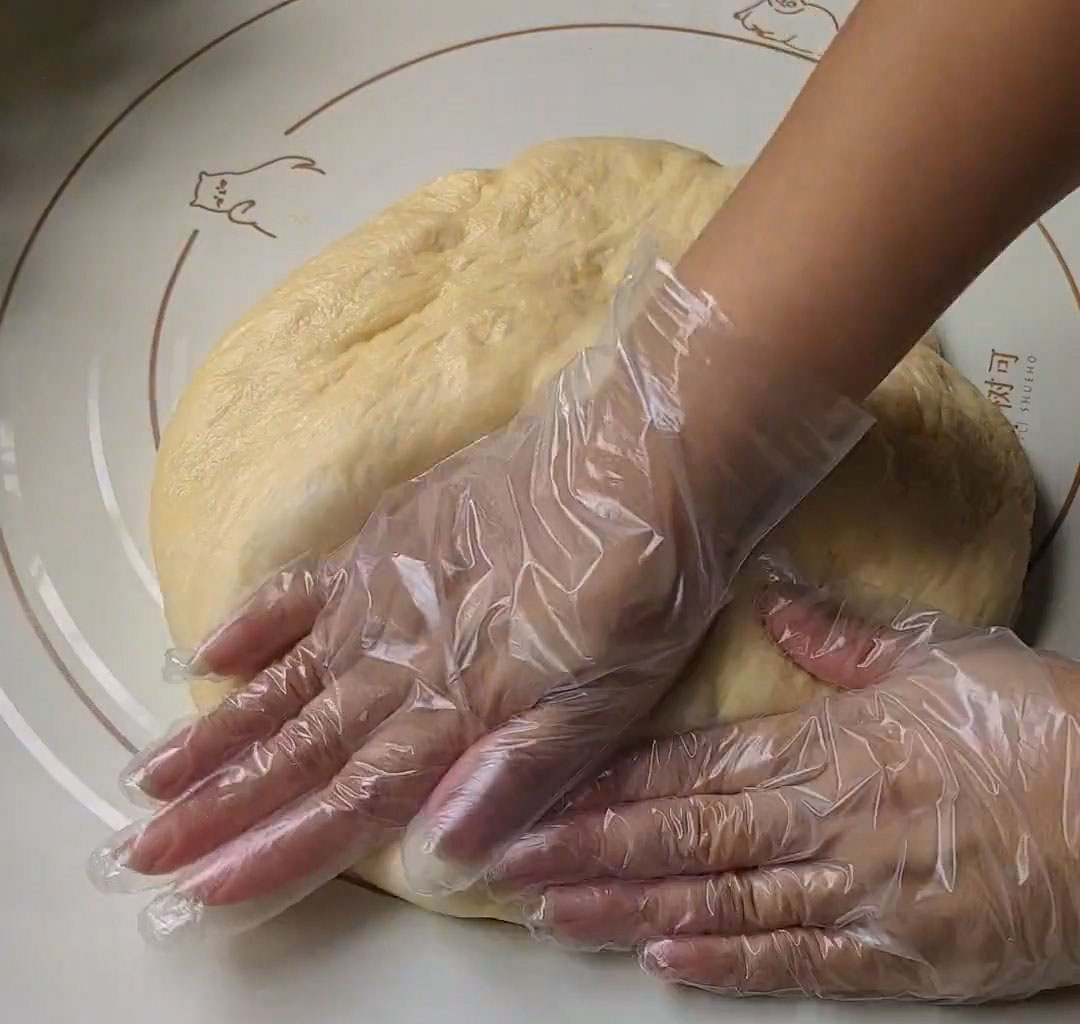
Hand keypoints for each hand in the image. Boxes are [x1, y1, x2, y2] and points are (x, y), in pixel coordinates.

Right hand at [90, 262, 863, 941]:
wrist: (643, 458)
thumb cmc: (645, 585)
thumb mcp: (612, 696)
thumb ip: (524, 769)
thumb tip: (440, 842)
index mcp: (463, 705)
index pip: (353, 797)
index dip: (279, 847)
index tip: (205, 885)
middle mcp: (408, 655)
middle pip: (300, 746)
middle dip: (223, 805)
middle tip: (144, 847)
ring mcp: (391, 590)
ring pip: (288, 676)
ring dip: (220, 730)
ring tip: (154, 775)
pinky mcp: (393, 535)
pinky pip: (308, 584)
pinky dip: (258, 619)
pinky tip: (210, 650)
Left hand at [492, 568, 1079, 1001]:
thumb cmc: (1034, 727)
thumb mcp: (936, 656)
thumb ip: (840, 637)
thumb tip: (774, 599)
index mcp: (823, 745)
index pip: (691, 764)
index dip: (610, 781)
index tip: (541, 789)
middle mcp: (823, 820)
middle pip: (684, 835)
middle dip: (589, 847)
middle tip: (508, 858)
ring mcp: (856, 892)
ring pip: (721, 901)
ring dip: (631, 907)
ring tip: (555, 912)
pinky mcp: (899, 953)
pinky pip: (799, 961)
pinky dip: (729, 966)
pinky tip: (667, 965)